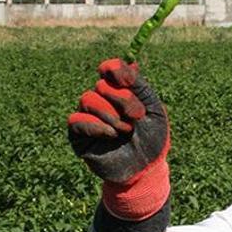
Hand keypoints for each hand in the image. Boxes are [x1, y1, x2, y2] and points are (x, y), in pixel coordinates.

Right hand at [68, 59, 169, 219]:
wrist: (146, 168)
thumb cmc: (153, 139)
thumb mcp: (154, 110)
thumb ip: (141, 87)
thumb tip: (132, 62)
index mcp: (121, 92)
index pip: (110, 70)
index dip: (114, 69)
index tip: (125, 78)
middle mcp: (103, 101)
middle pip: (101, 85)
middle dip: (122, 99)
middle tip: (137, 116)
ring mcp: (89, 117)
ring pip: (88, 99)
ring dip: (110, 113)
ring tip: (126, 130)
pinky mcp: (78, 135)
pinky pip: (77, 119)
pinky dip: (96, 125)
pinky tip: (112, 135)